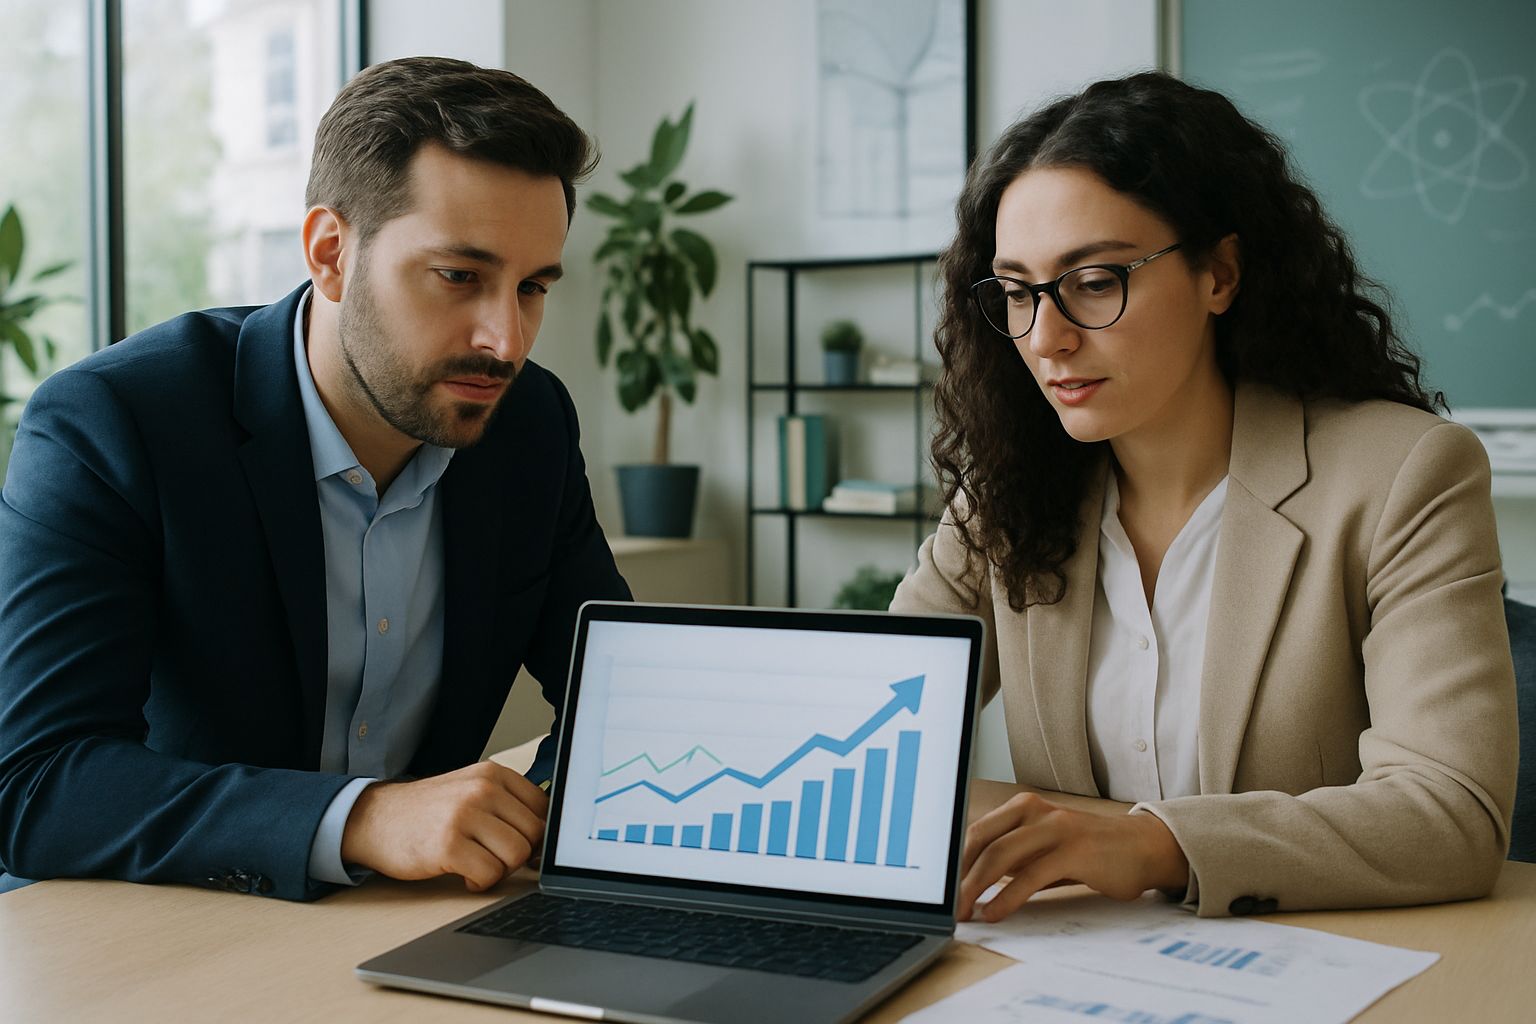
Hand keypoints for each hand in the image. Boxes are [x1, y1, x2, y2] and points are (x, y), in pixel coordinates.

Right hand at [340, 761, 549, 891]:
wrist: (374, 819)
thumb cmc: (428, 811)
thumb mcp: (470, 790)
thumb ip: (507, 804)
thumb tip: (547, 836)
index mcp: (493, 774)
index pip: (544, 808)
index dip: (537, 834)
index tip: (523, 845)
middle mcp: (481, 790)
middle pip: (534, 835)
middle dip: (518, 855)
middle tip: (493, 857)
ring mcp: (464, 815)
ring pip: (517, 855)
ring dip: (500, 869)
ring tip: (478, 864)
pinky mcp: (448, 845)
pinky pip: (490, 874)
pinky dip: (480, 883)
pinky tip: (465, 875)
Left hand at [957, 792, 1187, 921]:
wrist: (1143, 848)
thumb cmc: (1089, 851)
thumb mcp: (1045, 848)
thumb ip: (1014, 858)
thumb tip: (971, 880)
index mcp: (1023, 806)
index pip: (976, 830)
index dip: (955, 859)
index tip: (941, 886)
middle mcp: (1035, 810)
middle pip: (982, 841)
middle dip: (959, 876)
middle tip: (948, 905)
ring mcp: (1055, 828)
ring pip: (1001, 856)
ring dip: (976, 888)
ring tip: (965, 912)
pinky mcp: (1074, 851)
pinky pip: (1030, 875)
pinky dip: (1006, 897)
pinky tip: (995, 912)